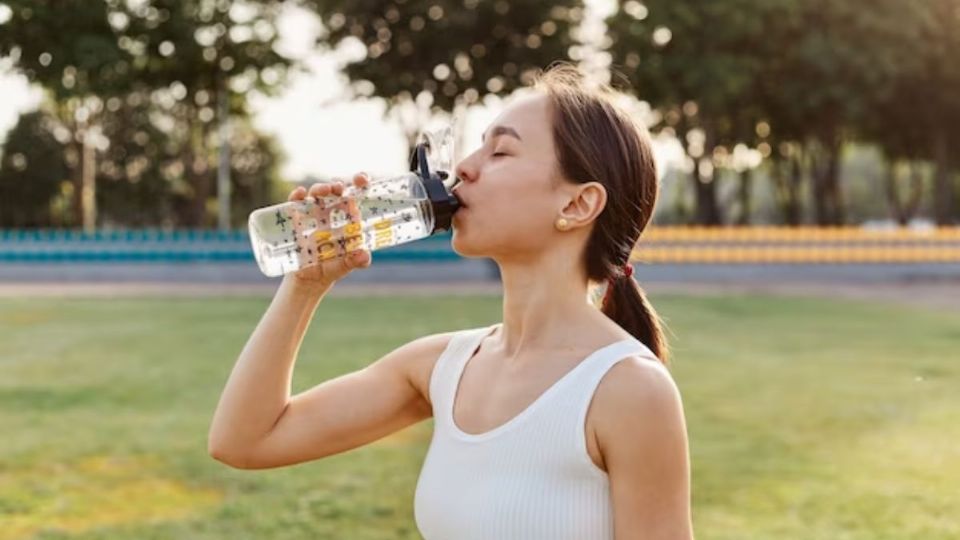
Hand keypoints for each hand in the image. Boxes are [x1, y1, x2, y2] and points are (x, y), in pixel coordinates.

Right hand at [285, 172, 371, 287]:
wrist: (310, 280)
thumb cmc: (332, 268)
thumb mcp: (346, 265)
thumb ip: (356, 260)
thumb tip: (364, 255)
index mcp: (347, 219)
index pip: (354, 196)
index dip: (358, 183)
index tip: (361, 178)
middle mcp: (331, 213)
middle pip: (335, 191)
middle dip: (338, 184)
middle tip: (340, 187)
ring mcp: (313, 216)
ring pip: (316, 195)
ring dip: (320, 188)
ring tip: (325, 190)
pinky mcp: (297, 222)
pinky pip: (295, 205)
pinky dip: (296, 197)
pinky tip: (299, 193)